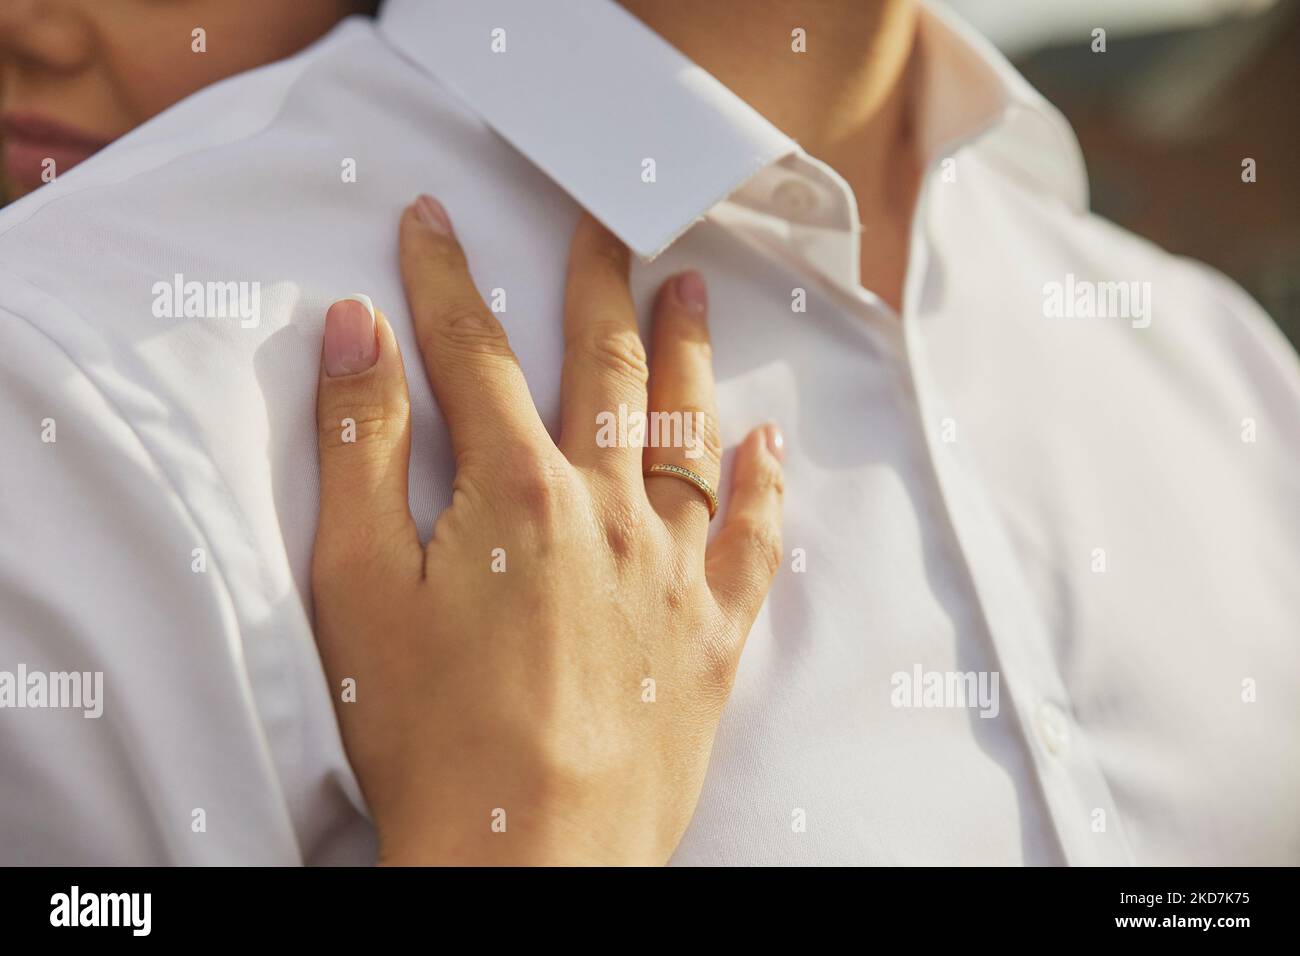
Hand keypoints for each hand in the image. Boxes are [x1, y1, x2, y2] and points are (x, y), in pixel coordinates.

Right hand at [311, 195, 784, 864]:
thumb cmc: (429, 734)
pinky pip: (753, 539)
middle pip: (602, 367)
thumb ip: (359, 449)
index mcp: (512, 491)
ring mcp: (670, 567)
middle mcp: (605, 509)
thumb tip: (354, 332)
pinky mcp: (713, 631)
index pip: (472, 353)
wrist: (527, 859)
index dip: (445, 279)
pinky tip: (767, 443)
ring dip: (685, 353)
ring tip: (690, 289)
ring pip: (685, 431)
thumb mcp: (356, 587)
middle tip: (604, 222)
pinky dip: (764, 486)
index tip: (432, 224)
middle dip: (595, 283)